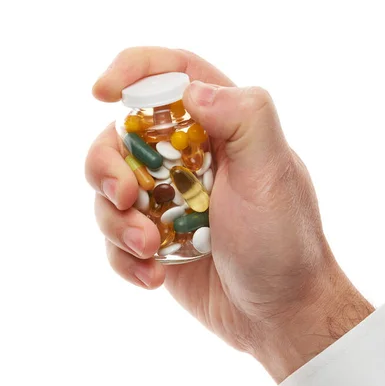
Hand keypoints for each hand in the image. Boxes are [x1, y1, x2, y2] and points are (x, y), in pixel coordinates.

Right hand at [86, 47, 373, 381]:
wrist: (279, 315)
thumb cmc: (284, 242)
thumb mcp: (272, 173)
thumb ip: (244, 118)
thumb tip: (191, 90)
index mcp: (220, 128)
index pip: (171, 75)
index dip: (132, 70)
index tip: (101, 93)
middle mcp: (188, 159)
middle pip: (120, 138)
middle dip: (108, 167)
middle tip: (125, 198)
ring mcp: (168, 201)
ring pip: (108, 191)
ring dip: (117, 222)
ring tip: (151, 250)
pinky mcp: (156, 240)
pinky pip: (114, 238)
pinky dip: (124, 257)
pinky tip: (153, 277)